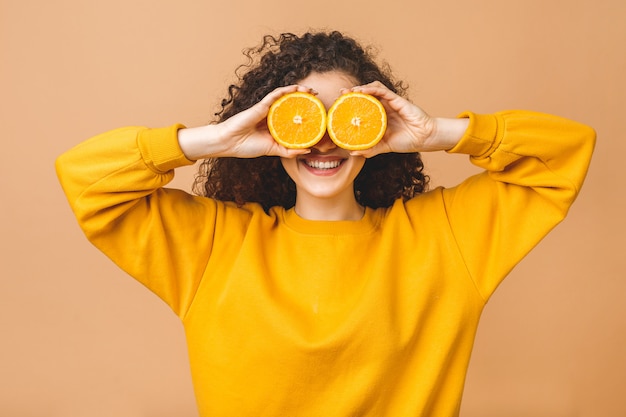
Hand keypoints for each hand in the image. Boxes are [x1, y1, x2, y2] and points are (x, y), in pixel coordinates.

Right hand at [178, 85, 313, 159]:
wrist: (230, 143)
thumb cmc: (248, 146)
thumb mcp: (273, 150)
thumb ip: (289, 151)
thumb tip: (308, 150)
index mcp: (275, 125)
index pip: (292, 116)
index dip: (305, 113)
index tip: (318, 113)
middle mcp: (272, 115)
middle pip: (291, 104)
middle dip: (305, 99)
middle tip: (317, 97)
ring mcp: (267, 109)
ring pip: (285, 96)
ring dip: (298, 91)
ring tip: (311, 90)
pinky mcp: (261, 106)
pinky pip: (275, 95)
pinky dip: (286, 90)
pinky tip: (296, 88)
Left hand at [344, 82, 466, 157]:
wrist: (424, 138)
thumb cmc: (407, 141)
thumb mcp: (384, 147)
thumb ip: (370, 149)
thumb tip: (352, 152)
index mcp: (380, 117)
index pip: (363, 106)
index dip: (351, 104)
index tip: (339, 105)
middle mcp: (384, 107)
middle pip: (366, 95)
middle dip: (352, 93)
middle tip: (340, 94)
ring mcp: (390, 102)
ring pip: (373, 89)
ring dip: (360, 88)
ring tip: (349, 91)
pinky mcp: (397, 99)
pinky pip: (382, 90)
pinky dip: (371, 89)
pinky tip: (362, 91)